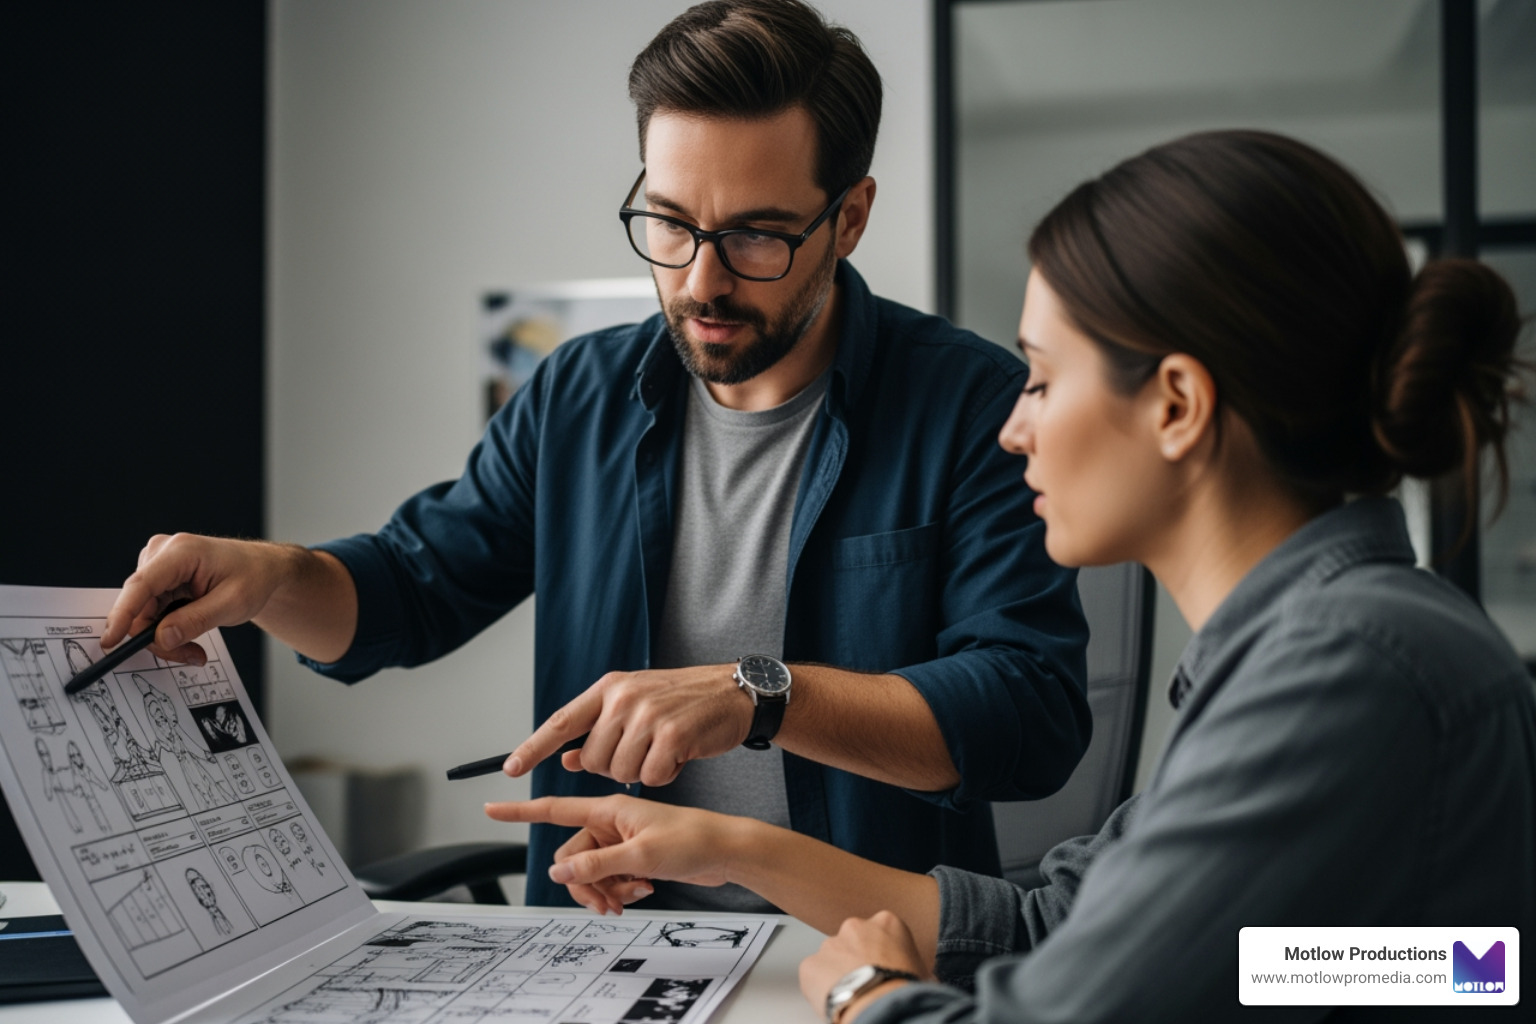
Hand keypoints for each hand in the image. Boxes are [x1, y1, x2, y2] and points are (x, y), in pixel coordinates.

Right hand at [103, 534, 299, 664]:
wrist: (261, 568)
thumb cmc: (252, 577)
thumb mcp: (233, 603)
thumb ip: (196, 621)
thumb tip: (160, 638)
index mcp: (181, 552)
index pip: (142, 584)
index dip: (122, 614)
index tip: (111, 641)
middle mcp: (162, 553)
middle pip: (141, 607)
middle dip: (160, 638)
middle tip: (192, 656)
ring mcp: (157, 564)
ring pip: (144, 615)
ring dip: (166, 637)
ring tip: (195, 649)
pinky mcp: (158, 578)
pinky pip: (150, 613)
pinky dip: (167, 630)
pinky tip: (189, 634)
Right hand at [485, 795, 745, 913]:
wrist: (725, 852)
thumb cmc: (692, 841)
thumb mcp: (641, 855)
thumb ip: (597, 864)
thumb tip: (559, 871)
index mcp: (608, 810)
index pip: (555, 809)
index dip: (521, 811)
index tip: (491, 807)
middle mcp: (611, 823)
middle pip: (572, 856)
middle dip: (584, 884)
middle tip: (607, 903)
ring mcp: (621, 841)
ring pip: (590, 872)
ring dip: (604, 890)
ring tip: (630, 898)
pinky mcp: (634, 856)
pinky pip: (609, 878)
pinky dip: (620, 890)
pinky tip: (642, 891)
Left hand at [505, 666, 751, 785]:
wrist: (731, 693)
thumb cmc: (682, 701)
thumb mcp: (635, 705)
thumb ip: (599, 729)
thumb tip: (566, 759)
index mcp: (610, 688)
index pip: (562, 721)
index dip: (534, 747)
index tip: (511, 768)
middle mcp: (624, 699)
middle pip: (592, 760)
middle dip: (612, 767)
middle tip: (642, 751)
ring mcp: (649, 716)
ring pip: (619, 773)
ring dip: (640, 772)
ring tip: (662, 750)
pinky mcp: (673, 736)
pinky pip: (650, 777)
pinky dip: (663, 776)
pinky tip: (678, 756)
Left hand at [800, 912, 928, 1023]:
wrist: (882, 1005)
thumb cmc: (905, 989)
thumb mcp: (923, 972)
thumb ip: (912, 964)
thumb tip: (919, 976)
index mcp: (887, 922)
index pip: (882, 934)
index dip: (883, 955)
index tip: (884, 969)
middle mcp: (856, 927)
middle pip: (854, 942)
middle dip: (857, 960)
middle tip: (866, 983)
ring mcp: (830, 944)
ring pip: (831, 958)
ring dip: (838, 973)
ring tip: (851, 995)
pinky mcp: (810, 964)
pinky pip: (813, 976)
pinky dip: (820, 988)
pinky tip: (836, 1000)